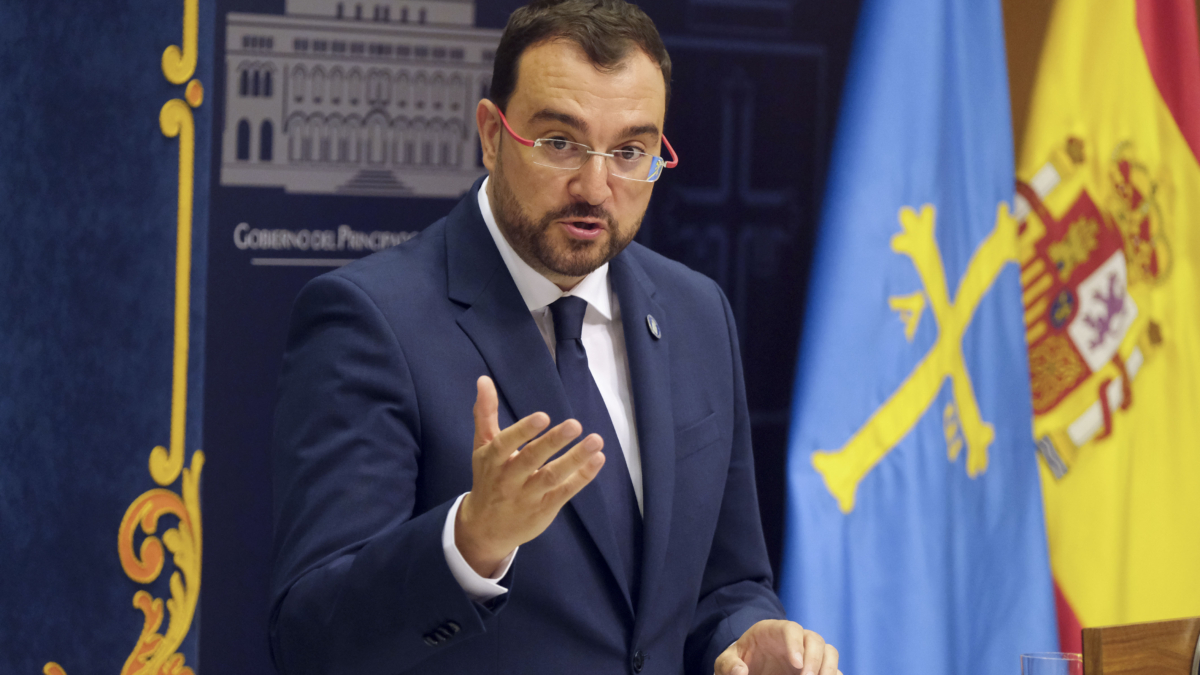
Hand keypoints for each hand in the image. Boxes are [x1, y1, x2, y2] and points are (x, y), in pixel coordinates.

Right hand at [455, 376, 605, 575]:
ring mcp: (527, 496)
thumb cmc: (488, 478)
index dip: (523, 431)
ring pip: (552, 477)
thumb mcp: (482, 447)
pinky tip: (597, 459)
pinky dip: (582, 477)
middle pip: (532, 460)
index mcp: (492, 460)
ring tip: (595, 440)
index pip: (505, 444)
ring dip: (575, 459)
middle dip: (553, 442)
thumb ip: (485, 414)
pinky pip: (565, 492)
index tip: (543, 416)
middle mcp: (509, 479)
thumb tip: (483, 380)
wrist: (485, 528)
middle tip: (576, 424)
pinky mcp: (544, 509)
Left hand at [714, 620, 839, 674]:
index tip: (796, 664)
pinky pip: (833, 668)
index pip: (792, 629)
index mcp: (774, 631)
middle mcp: (796, 639)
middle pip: (815, 639)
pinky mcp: (815, 668)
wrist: (750, 665)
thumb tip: (739, 672)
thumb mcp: (727, 661)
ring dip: (828, 667)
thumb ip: (728, 664)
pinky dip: (833, 674)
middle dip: (815, 659)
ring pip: (829, 651)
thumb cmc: (740, 659)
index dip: (797, 644)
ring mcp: (809, 654)